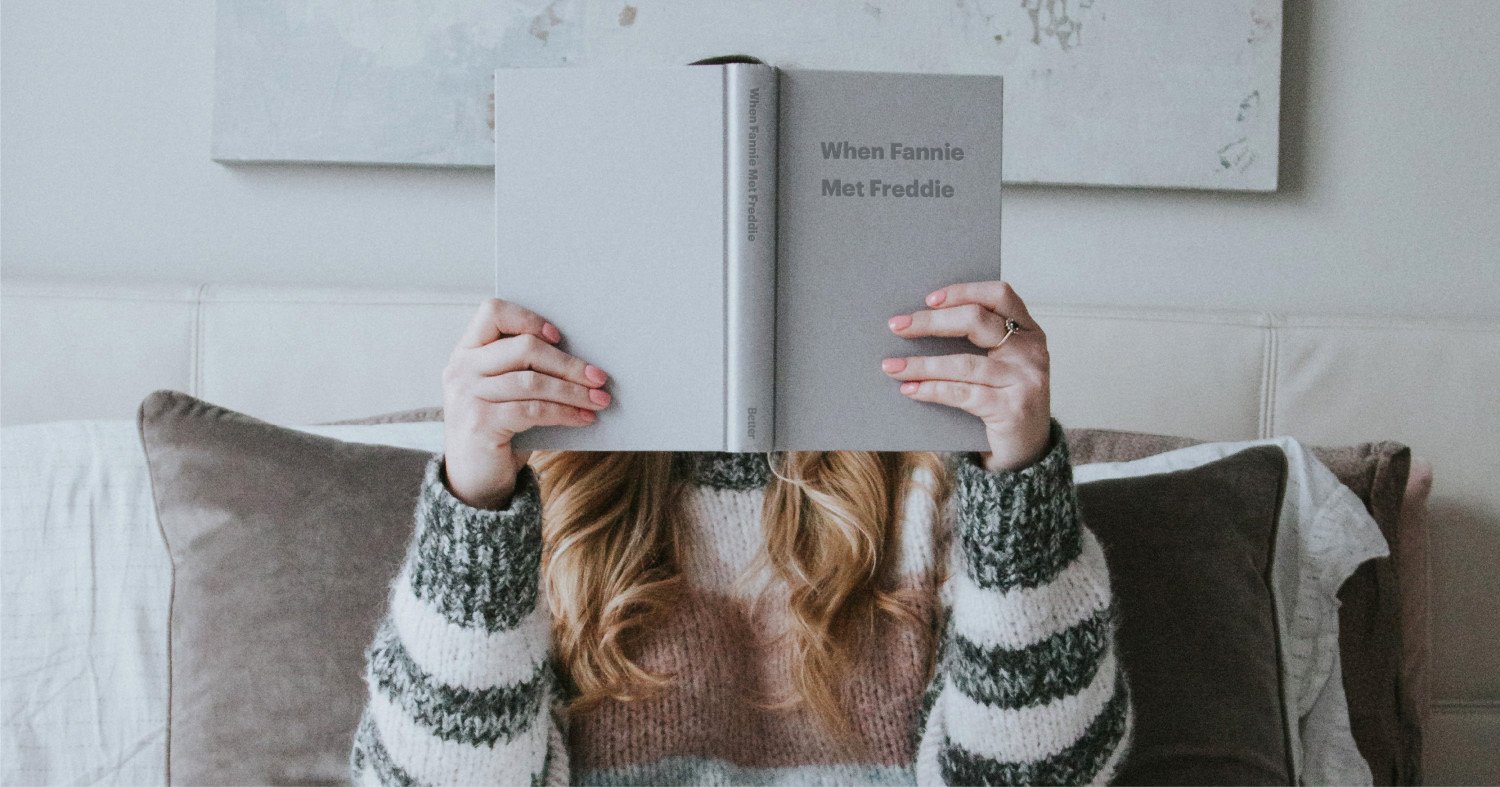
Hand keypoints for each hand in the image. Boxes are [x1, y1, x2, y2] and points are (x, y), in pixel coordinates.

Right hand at [442, 298, 611, 508]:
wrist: (474, 480)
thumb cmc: (498, 429)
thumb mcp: (504, 392)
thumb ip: (524, 369)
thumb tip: (582, 361)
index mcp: (466, 351)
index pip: (493, 312)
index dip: (528, 318)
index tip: (558, 336)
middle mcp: (461, 369)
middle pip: (524, 348)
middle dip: (568, 363)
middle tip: (599, 377)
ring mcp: (467, 396)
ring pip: (533, 381)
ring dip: (574, 391)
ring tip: (599, 400)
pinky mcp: (480, 423)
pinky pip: (533, 410)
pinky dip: (565, 413)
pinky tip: (584, 418)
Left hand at [881, 280, 1052, 472]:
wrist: (1027, 451)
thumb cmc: (1004, 400)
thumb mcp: (999, 365)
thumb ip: (976, 343)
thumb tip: (917, 324)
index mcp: (1029, 331)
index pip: (999, 295)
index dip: (963, 291)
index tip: (928, 299)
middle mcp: (1032, 351)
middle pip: (976, 321)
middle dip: (931, 322)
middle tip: (897, 326)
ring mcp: (1025, 380)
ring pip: (963, 363)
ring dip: (921, 364)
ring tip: (892, 366)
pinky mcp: (1012, 410)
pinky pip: (962, 394)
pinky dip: (931, 390)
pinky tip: (911, 389)